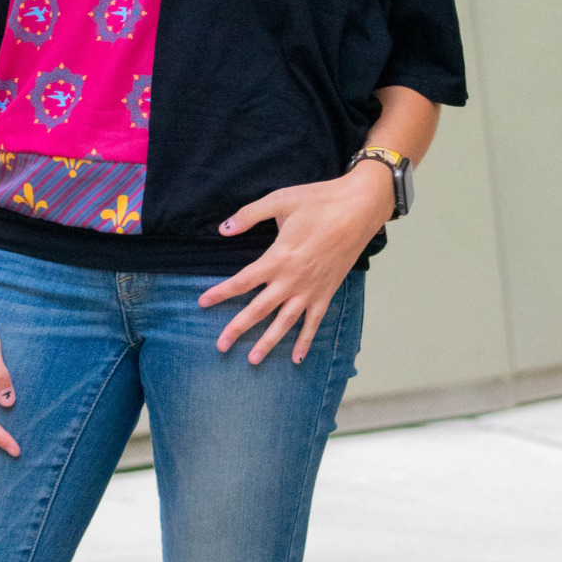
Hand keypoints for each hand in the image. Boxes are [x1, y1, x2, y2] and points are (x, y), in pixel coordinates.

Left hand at [199, 166, 393, 364]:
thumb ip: (248, 216)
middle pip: (259, 310)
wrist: (360, 208)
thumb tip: (223, 229)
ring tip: (253, 360)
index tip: (202, 303)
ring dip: (268, 342)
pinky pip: (314, 322)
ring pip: (285, 323)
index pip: (242, 281)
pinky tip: (297, 358)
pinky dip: (306, 341)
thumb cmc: (319, 201)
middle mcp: (292, 280)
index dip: (220, 292)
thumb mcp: (279, 201)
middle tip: (220, 346)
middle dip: (237, 328)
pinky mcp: (328, 292)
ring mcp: (311, 289)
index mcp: (278, 258)